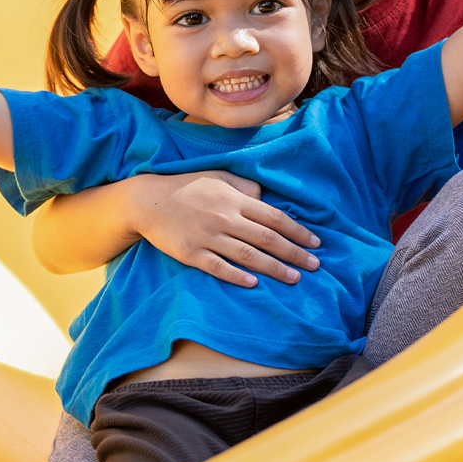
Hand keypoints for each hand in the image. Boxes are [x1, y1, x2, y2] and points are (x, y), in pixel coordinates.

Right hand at [125, 171, 321, 288]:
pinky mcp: (191, 253)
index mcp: (234, 199)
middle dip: (294, 253)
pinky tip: (254, 284)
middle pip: (267, 239)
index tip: (315, 243)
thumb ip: (245, 186)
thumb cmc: (186, 187)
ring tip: (294, 278)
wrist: (147, 201)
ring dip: (274, 268)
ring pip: (248, 255)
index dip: (297, 231)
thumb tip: (267, 198)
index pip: (274, 217)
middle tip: (315, 266)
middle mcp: (224, 217)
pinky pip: (218, 267)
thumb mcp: (218, 177)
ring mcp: (207, 236)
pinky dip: (237, 275)